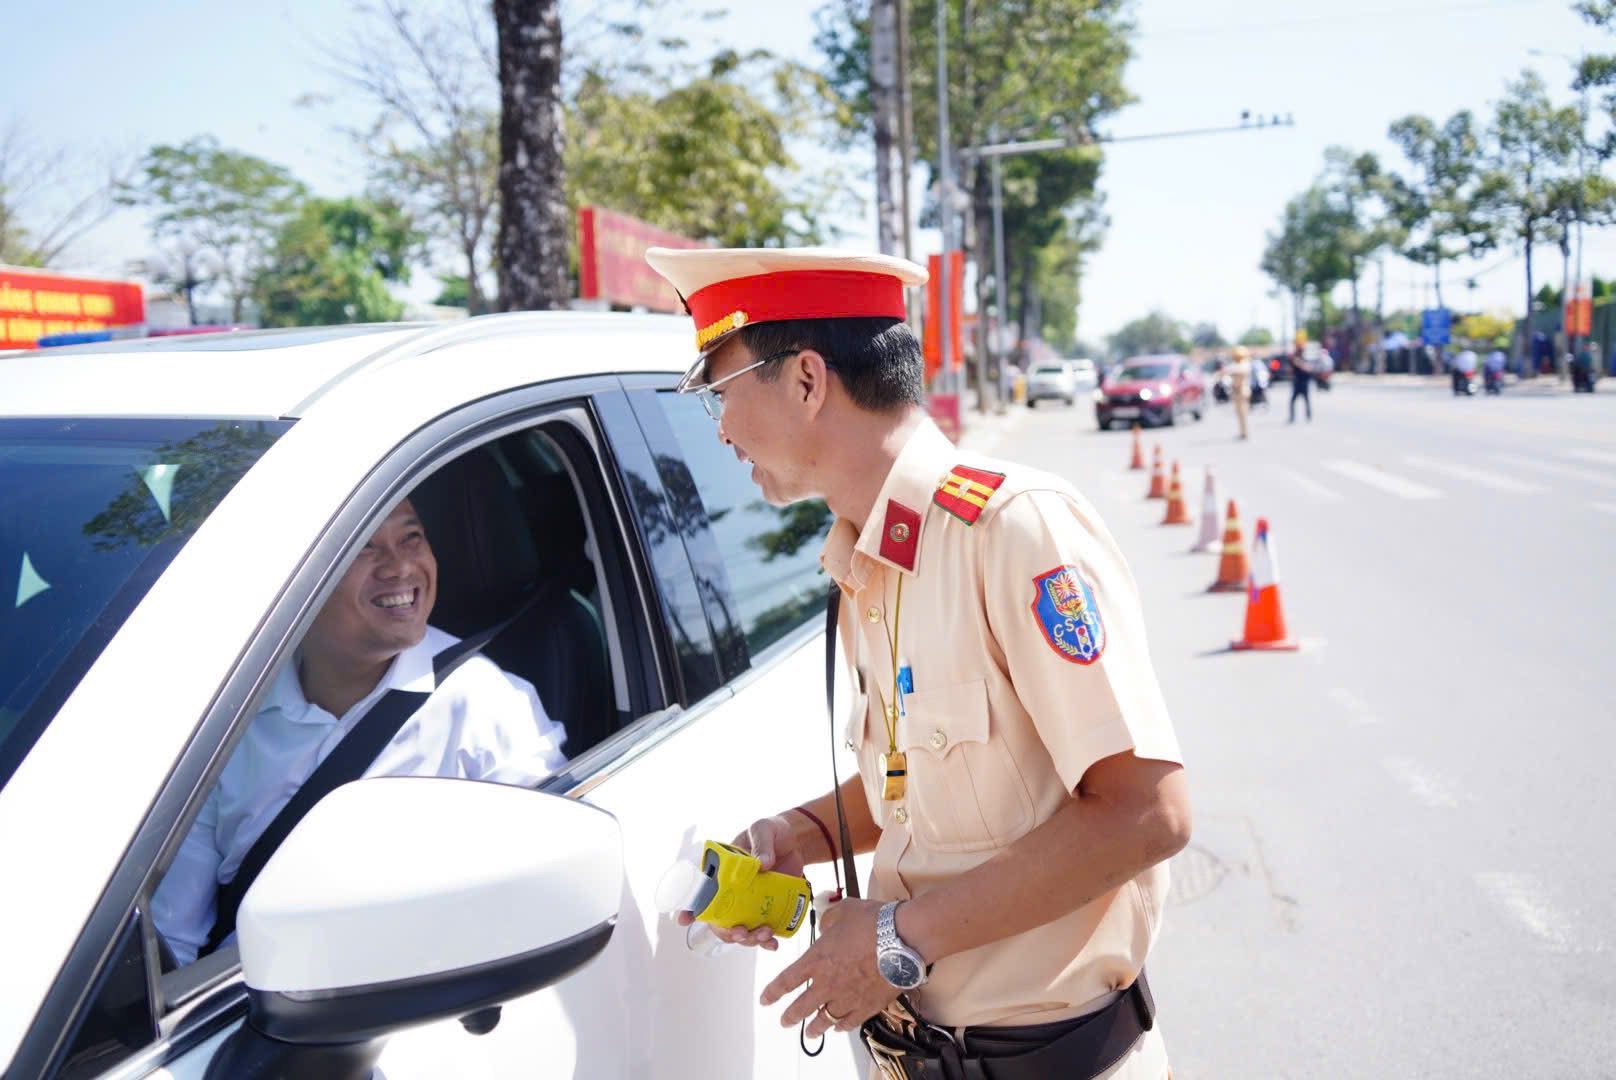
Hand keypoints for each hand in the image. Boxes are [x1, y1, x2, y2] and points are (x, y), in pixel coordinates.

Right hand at [673, 815, 804, 951]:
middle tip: (741, 931)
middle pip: (721, 921)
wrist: (795, 841)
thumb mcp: (762, 829)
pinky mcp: (769, 909)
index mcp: (724, 872)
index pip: (702, 892)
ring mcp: (751, 903)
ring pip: (742, 931)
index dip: (691, 908)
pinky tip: (773, 943)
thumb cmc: (771, 832)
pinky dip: (767, 942)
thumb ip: (761, 844)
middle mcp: (733, 892)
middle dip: (727, 932)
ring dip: (749, 939)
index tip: (684, 920)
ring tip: (765, 932)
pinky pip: (764, 931)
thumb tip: (762, 864)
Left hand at [760, 897, 899, 1037]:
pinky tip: (838, 1028)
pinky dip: (841, 1026)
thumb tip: (826, 926)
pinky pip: (850, 1022)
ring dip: (815, 1027)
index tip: (765, 1000)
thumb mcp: (845, 910)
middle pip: (802, 1006)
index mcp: (817, 959)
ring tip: (810, 1032)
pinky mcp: (867, 1006)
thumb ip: (830, 919)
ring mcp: (847, 998)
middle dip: (790, 1015)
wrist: (901, 939)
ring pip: (825, 1019)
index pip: (787, 980)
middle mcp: (827, 983)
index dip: (773, 992)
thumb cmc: (872, 922)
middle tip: (785, 1021)